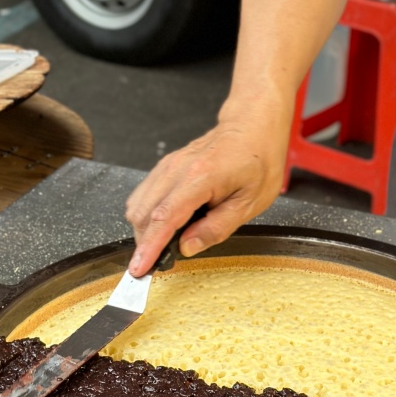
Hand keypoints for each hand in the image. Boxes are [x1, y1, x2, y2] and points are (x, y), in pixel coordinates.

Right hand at [125, 108, 289, 274]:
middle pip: (143, 214)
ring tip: (165, 244)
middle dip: (145, 243)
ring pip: (138, 205)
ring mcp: (168, 166)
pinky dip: (147, 216)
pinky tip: (166, 225)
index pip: (164, 218)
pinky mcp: (165, 167)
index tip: (139, 268)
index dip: (149, 247)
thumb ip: (217, 228)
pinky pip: (144, 195)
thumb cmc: (257, 160)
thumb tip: (187, 247)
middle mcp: (177, 169)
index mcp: (200, 177)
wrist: (253, 127)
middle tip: (159, 262)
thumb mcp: (250, 203)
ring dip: (144, 230)